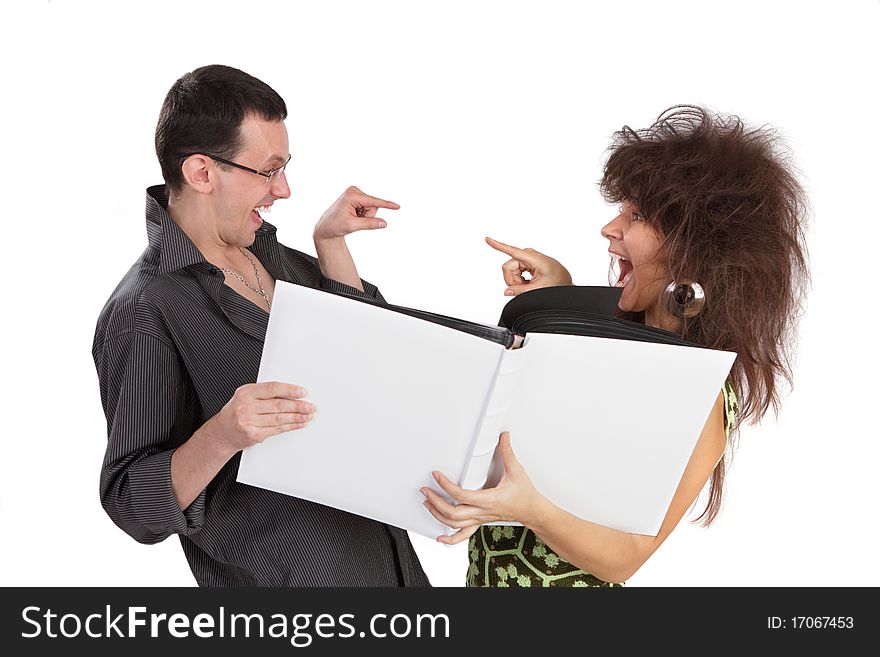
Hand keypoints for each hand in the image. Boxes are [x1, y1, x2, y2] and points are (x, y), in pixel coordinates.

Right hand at [207, 382, 314, 453]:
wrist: (223, 432)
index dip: (289, 390)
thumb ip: (265, 393)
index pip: (272, 389)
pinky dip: (291, 426)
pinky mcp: (254, 435)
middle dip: (297, 406)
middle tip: (309, 406)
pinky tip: (299, 424)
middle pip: (278, 405)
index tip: (302, 392)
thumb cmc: (237, 411)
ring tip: (308, 415)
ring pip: (279, 418)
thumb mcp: (246, 396)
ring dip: (297, 417)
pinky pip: (277, 430)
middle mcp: (246, 407)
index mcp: (246, 392)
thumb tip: (291, 392)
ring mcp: (249, 422)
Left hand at [313, 186, 398, 242]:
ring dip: (364, 216)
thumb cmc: (335, 225)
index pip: (373, 202)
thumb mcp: (352, 226)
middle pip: (373, 206)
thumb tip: (384, 223)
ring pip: (371, 208)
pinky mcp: (357, 197)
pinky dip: (362, 215)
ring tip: (352, 217)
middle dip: (367, 216)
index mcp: (352, 195)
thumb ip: (369, 224)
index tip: (397, 206)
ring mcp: (355, 193)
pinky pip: (368, 208)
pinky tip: (352, 215)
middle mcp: (354, 191)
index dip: (386, 205)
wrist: (326, 227)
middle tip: (354, 220)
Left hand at [421, 432, 546, 544]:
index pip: (461, 495)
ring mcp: (480, 519)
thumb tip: (503, 437)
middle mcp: (482, 512)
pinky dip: (450, 539)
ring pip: (454, 524)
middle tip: (425, 490)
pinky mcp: (480, 521)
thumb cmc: (525, 494)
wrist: (532, 511)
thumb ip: (507, 452)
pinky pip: (463, 535)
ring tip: (427, 503)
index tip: (436, 475)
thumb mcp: (516, 471)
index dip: (445, 485)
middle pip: (452, 513)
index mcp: (489, 500)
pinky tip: (440, 538)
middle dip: (435, 502)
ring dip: (437, 514)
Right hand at [485, 236, 572, 295]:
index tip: (487, 239)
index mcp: (533, 258)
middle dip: (513, 280)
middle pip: (508, 267)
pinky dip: (519, 279)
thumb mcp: (539, 288)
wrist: (564, 281)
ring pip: (511, 270)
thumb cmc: (558, 281)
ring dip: (517, 281)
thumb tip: (507, 291)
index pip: (512, 251)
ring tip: (529, 284)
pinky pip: (515, 271)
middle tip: (525, 286)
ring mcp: (527, 259)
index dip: (498, 245)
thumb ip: (520, 291)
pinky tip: (528, 282)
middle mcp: (529, 255)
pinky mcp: (527, 262)